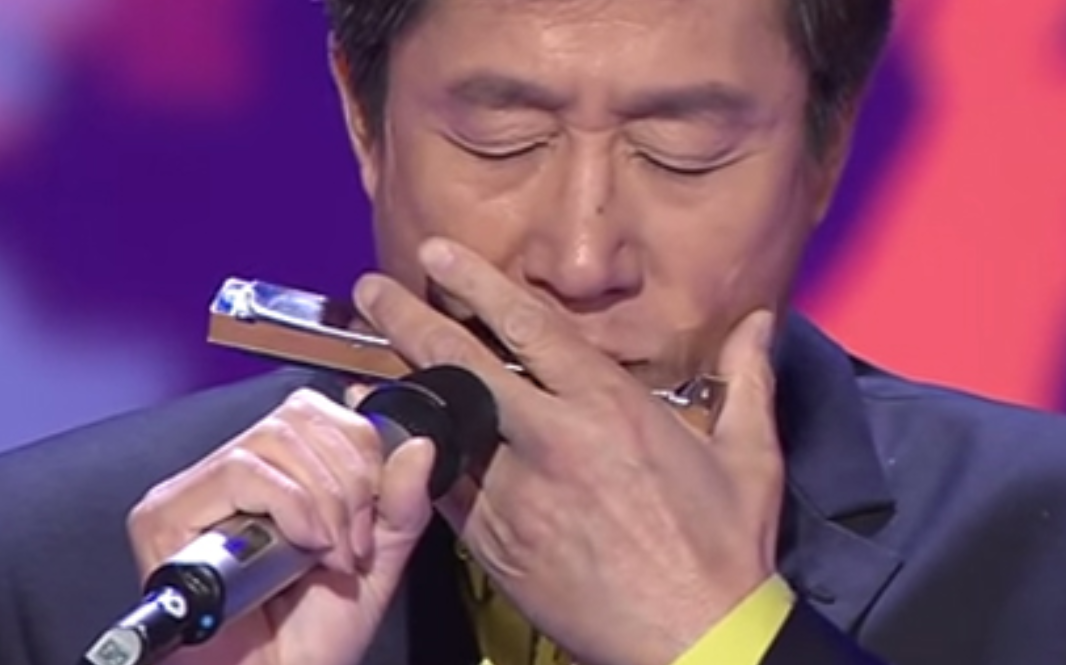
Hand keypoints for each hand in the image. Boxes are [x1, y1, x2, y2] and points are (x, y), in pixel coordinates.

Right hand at [126, 387, 434, 664]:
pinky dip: (290, 506)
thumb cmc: (313, 638)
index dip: (359, 450)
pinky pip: (240, 473)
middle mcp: (225, 476)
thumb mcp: (379, 558)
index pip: (315, 411)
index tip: (373, 511)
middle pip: (297, 418)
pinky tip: (303, 547)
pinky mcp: (165, 518)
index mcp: (272, 475)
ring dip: (323, 501)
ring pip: (272, 441)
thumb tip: (419, 445)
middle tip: (354, 542)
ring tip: (329, 554)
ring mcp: (192, 494)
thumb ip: (402, 501)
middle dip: (347, 480)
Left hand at [354, 238, 784, 664]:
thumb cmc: (724, 550)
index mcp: (608, 408)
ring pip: (441, 427)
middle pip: (462, 365)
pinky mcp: (498, 544)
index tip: (439, 253)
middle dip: (410, 318)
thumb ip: (745, 379)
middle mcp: (552, 440)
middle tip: (371, 290)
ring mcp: (517, 494)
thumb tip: (760, 324)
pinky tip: (399, 446)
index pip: (529, 326)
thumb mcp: (748, 457)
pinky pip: (446, 491)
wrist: (695, 641)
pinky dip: (418, 462)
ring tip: (367, 373)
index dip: (477, 281)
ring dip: (402, 393)